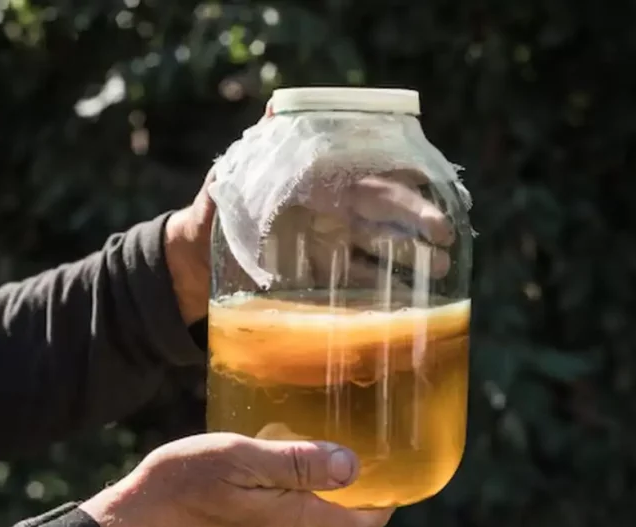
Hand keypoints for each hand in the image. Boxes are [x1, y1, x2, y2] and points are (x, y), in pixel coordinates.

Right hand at [79, 433, 393, 526]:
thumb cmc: (180, 487)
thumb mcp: (241, 458)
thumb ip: (297, 463)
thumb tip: (351, 467)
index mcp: (290, 524)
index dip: (382, 508)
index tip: (397, 480)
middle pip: (333, 526)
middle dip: (350, 497)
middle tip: (355, 453)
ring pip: (304, 525)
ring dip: (315, 497)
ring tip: (311, 453)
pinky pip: (276, 526)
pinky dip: (286, 502)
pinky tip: (268, 473)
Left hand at [164, 104, 461, 319]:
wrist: (191, 262)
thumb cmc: (214, 212)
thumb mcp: (230, 179)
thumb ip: (255, 152)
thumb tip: (272, 110)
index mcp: (322, 185)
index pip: (371, 177)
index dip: (403, 182)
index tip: (430, 186)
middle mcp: (337, 216)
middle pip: (387, 215)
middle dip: (419, 222)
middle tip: (445, 236)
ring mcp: (334, 251)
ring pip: (383, 252)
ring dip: (414, 261)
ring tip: (443, 272)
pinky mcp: (325, 286)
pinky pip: (360, 290)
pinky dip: (385, 298)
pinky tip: (410, 306)